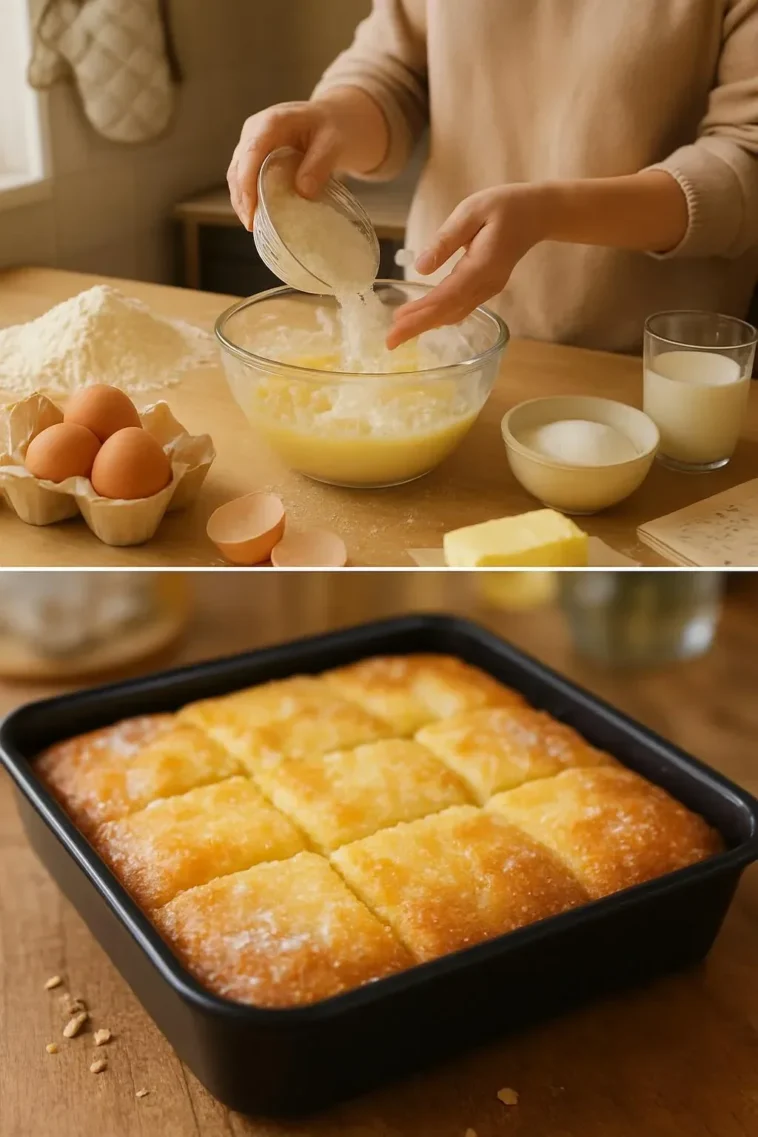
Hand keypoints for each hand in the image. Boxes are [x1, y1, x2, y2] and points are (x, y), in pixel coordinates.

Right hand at [227, 101, 346, 230]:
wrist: (332, 120)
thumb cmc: (332, 127)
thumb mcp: (334, 142)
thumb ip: (319, 164)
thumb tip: (303, 192)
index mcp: (271, 122)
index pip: (251, 153)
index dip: (247, 183)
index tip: (252, 210)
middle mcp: (254, 132)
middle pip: (238, 167)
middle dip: (242, 198)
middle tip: (252, 226)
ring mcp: (251, 145)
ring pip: (236, 176)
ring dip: (242, 202)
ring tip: (254, 225)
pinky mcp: (254, 158)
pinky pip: (245, 180)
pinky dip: (249, 199)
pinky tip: (258, 216)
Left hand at [387, 183, 551, 348]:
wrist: (536, 214)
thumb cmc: (504, 206)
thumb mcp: (471, 211)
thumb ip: (446, 240)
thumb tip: (420, 267)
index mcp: (481, 267)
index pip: (446, 297)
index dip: (420, 313)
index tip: (396, 325)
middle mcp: (486, 285)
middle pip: (448, 313)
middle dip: (417, 327)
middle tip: (390, 341)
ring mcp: (488, 290)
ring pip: (454, 314)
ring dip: (426, 324)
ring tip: (399, 331)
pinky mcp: (486, 288)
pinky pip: (460, 308)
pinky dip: (439, 316)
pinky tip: (422, 318)